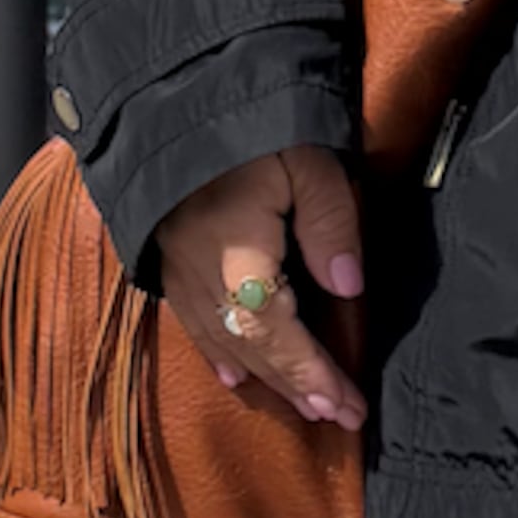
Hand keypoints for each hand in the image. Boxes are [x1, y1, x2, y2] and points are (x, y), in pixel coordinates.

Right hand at [155, 146, 366, 430]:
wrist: (174, 102)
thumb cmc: (251, 130)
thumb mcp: (308, 162)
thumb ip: (331, 224)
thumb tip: (348, 288)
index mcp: (235, 252)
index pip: (274, 330)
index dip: (309, 370)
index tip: (344, 403)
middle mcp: (200, 273)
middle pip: (250, 346)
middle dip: (297, 383)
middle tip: (340, 415)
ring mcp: (179, 270)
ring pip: (222, 340)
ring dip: (266, 376)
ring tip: (306, 404)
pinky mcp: (170, 261)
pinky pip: (194, 323)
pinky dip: (221, 354)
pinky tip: (237, 377)